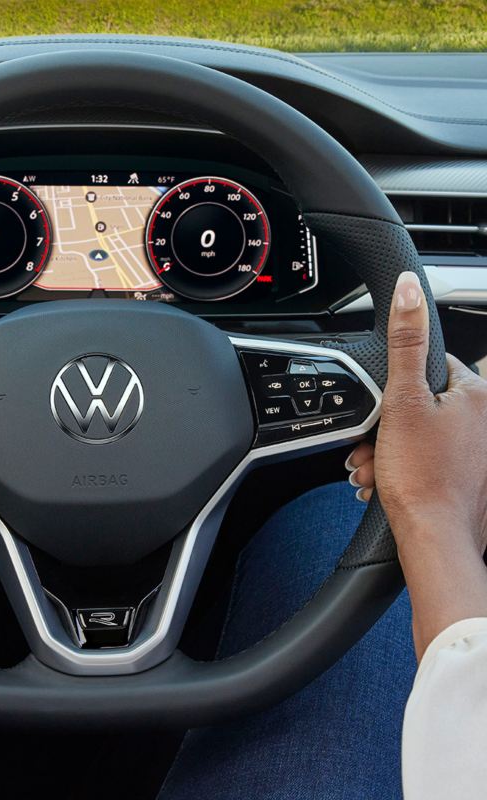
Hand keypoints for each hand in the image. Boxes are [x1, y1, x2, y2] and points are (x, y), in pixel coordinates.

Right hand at [346, 270, 486, 655]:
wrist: (433, 538)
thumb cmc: (421, 476)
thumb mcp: (403, 399)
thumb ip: (405, 341)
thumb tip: (409, 290)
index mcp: (476, 394)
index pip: (426, 367)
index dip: (393, 388)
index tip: (380, 411)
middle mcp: (484, 420)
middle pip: (420, 405)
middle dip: (386, 426)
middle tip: (369, 445)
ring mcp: (478, 451)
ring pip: (419, 436)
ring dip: (387, 451)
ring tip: (374, 469)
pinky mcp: (469, 476)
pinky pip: (428, 460)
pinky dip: (402, 469)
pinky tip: (385, 482)